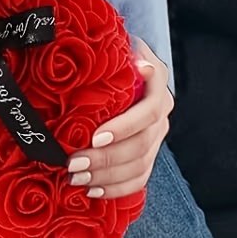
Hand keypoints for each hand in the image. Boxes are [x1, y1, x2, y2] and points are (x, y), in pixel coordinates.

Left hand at [65, 40, 172, 199]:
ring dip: (107, 177)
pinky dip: (117, 189)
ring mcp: (157, 137)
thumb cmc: (116, 55)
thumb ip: (124, 53)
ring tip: (77, 178)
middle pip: (141, 145)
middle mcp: (162, 114)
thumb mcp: (120, 47)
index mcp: (157, 87)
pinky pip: (139, 179)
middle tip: (74, 164)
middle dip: (106, 159)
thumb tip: (140, 64)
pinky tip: (94, 190)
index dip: (124, 127)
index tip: (95, 137)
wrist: (127, 64)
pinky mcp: (149, 154)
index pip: (147, 112)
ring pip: (139, 166)